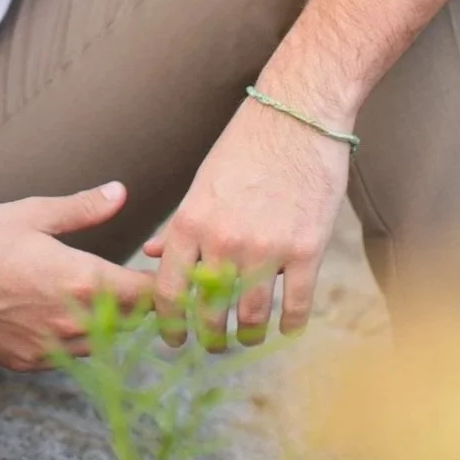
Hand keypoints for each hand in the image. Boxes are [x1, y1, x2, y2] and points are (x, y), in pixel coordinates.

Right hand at [0, 183, 147, 369]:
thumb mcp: (33, 213)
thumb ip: (84, 208)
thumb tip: (121, 192)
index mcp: (78, 280)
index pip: (144, 294)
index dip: (161, 285)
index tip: (166, 274)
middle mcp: (69, 321)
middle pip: (128, 322)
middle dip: (136, 303)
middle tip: (136, 282)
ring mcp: (47, 347)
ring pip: (100, 343)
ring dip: (106, 323)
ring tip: (100, 297)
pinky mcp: (26, 361)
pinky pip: (67, 356)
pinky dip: (73, 338)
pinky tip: (61, 315)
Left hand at [143, 95, 352, 347]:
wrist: (297, 115)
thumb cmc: (245, 146)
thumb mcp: (202, 184)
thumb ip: (179, 225)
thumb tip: (152, 256)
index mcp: (190, 222)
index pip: (169, 292)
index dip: (169, 324)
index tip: (174, 338)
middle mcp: (223, 241)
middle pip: (210, 314)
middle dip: (209, 337)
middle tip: (214, 343)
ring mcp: (266, 248)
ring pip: (252, 317)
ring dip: (249, 336)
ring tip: (248, 338)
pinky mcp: (307, 250)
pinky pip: (296, 306)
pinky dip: (290, 325)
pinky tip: (287, 328)